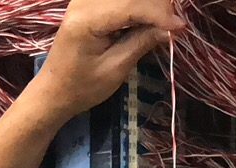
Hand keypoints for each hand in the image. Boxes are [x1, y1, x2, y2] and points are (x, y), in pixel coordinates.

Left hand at [30, 0, 186, 118]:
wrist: (53, 91)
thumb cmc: (81, 87)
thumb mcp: (115, 69)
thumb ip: (141, 42)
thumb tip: (172, 28)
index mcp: (86, 19)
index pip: (131, 4)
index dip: (160, 14)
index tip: (181, 28)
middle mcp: (84, 1)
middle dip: (157, 7)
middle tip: (172, 28)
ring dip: (148, 6)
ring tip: (161, 26)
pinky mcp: (89, 2)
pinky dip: (137, 6)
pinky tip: (146, 21)